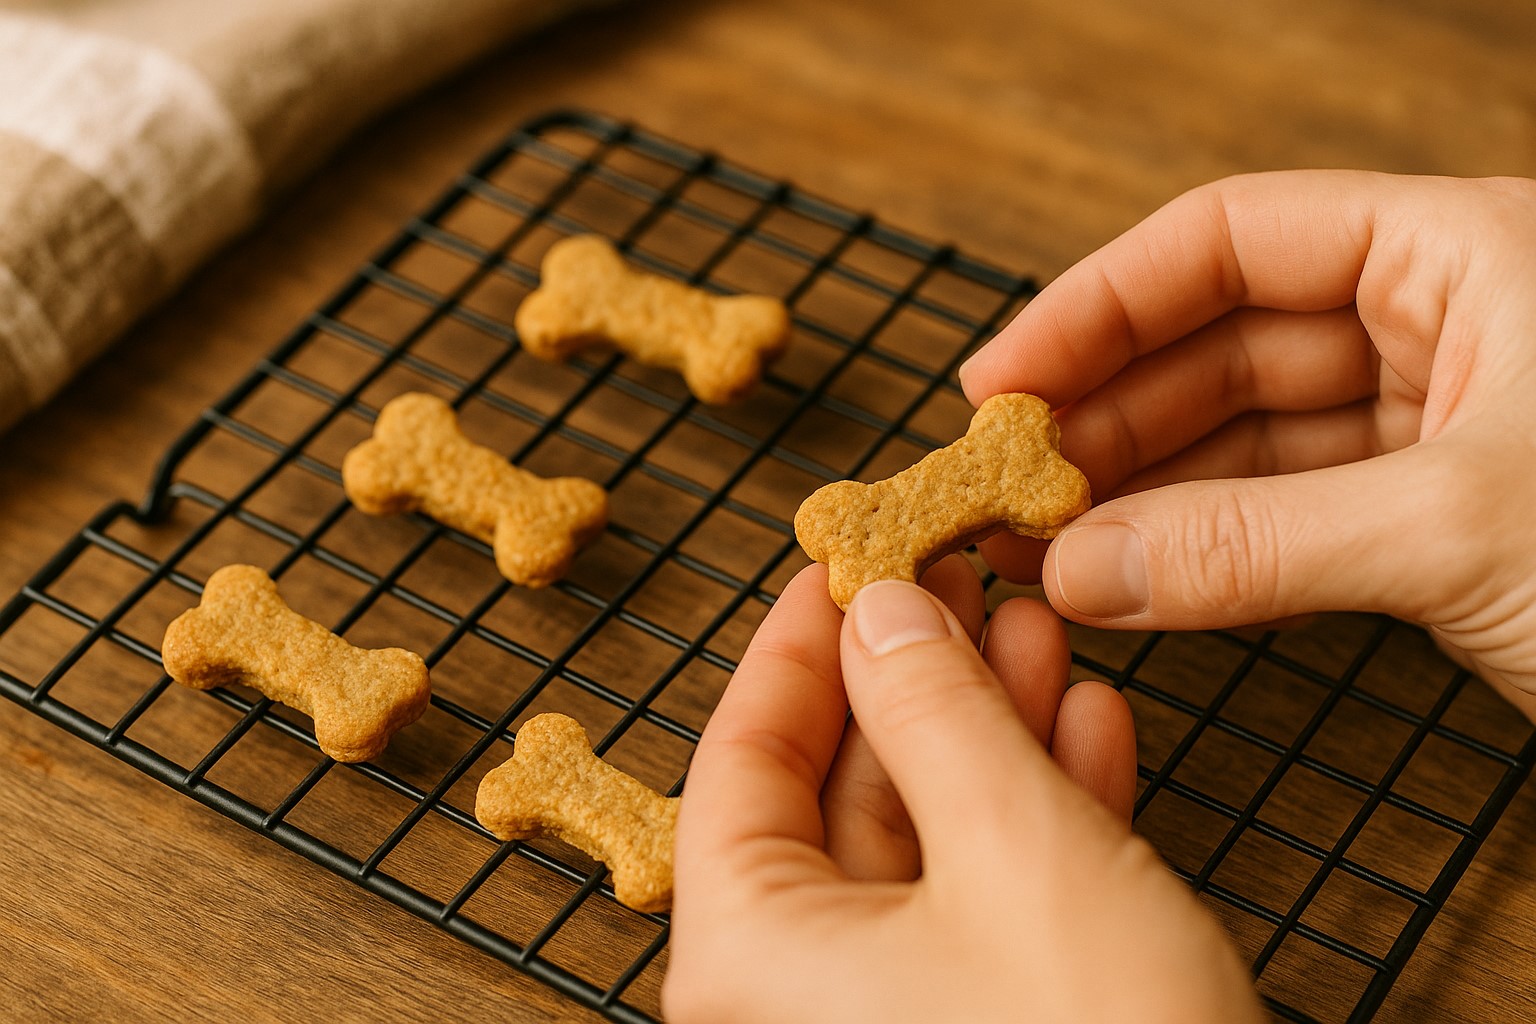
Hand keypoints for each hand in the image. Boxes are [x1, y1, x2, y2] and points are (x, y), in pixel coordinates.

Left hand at [663, 561, 1261, 1023]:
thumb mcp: (1011, 848)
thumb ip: (937, 714)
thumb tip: (882, 609)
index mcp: (750, 953)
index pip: (740, 758)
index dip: (798, 647)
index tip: (841, 561)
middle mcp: (800, 990)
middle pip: (842, 791)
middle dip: (918, 676)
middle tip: (962, 578)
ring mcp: (894, 1010)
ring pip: (929, 835)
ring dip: (990, 728)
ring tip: (1040, 629)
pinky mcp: (984, 1021)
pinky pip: (988, 896)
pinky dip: (1037, 809)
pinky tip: (1089, 725)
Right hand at [958, 171, 1535, 714]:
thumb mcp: (1461, 528)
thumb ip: (1259, 545)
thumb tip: (1083, 570)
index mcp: (1460, 254)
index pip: (1229, 240)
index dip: (1097, 307)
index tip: (998, 384)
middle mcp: (1441, 325)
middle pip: (1220, 346)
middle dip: (1104, 419)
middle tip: (1003, 487)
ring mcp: (1438, 426)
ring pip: (1245, 444)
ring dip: (1140, 499)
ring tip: (1040, 550)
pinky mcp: (1437, 524)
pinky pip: (1289, 522)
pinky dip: (1208, 555)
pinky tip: (1129, 583)